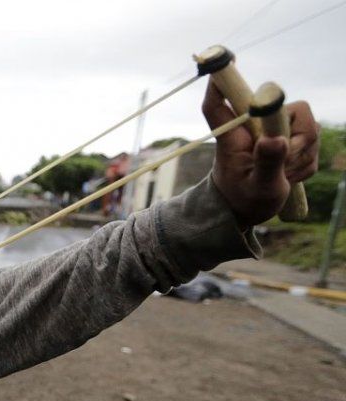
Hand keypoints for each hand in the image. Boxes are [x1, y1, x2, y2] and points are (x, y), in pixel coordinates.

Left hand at [203, 79, 319, 226]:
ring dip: (301, 154)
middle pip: (287, 107)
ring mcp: (273, 130)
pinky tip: (289, 174)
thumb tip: (276, 140)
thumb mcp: (259, 188)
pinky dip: (305, 161)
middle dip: (297, 137)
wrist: (247, 208)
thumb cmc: (243, 200)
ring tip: (283, 173)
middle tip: (285, 163)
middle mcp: (254, 126)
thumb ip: (268, 164)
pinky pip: (312, 141)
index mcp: (234, 137)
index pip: (220, 105)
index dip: (221, 82)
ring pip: (307, 125)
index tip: (225, 61)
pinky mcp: (289, 138)